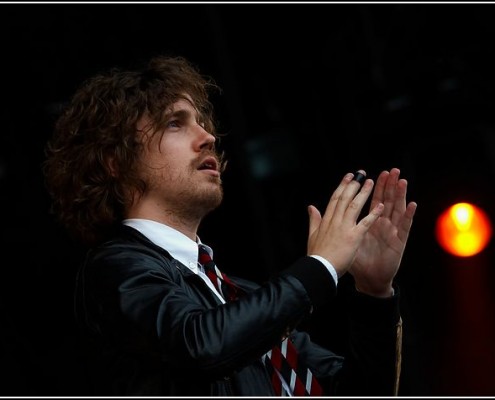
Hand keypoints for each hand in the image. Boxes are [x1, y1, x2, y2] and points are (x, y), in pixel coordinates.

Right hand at [307, 172, 384, 277]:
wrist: (319, 269)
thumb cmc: (316, 255)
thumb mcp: (312, 235)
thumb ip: (313, 219)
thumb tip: (311, 207)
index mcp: (326, 220)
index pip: (335, 199)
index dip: (342, 186)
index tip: (348, 177)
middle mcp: (335, 221)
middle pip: (344, 198)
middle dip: (353, 184)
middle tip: (361, 173)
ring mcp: (344, 228)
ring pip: (354, 206)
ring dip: (363, 193)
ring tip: (371, 182)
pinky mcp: (353, 237)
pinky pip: (365, 223)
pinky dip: (373, 214)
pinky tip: (380, 206)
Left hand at [349, 168, 416, 297]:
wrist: (369, 280)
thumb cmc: (359, 261)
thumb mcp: (346, 241)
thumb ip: (337, 225)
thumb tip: (321, 213)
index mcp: (370, 223)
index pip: (372, 201)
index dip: (373, 188)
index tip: (371, 174)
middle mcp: (383, 225)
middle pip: (387, 201)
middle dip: (389, 186)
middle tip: (392, 170)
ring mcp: (392, 232)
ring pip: (398, 210)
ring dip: (401, 195)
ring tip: (402, 181)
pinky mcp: (399, 242)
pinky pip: (405, 227)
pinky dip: (409, 216)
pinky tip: (412, 205)